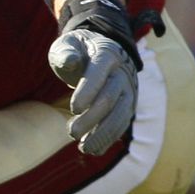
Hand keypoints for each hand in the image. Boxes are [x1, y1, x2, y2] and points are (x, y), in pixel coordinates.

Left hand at [49, 0, 140, 155]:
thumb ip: (66, 53)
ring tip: (84, 148)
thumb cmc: (78, 49)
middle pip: (109, 99)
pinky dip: (108, 138)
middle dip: (92, 118)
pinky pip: (121, 124)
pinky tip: (93, 149)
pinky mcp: (128, 105)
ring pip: (120, 115)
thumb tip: (69, 61)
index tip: (74, 109)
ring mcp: (128, 90)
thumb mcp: (68, 44)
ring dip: (102, 134)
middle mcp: (122, 73)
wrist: (102, 50)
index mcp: (106, 54)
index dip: (87, 91)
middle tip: (71, 133)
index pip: (98, 74)